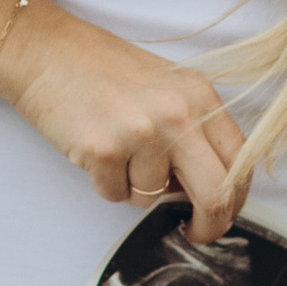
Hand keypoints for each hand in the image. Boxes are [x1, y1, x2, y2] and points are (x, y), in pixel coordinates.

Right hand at [0, 4, 253, 240]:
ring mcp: (140, 133)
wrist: (48, 52)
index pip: (238, 162)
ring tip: (116, 149)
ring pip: (153, 198)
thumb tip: (206, 191)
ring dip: (134, 187)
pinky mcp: (103, 151)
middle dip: (208, 225)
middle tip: (194, 233)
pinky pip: (115, 195)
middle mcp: (177, 114)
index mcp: (200, 97)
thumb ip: (195, 132)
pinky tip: (96, 150)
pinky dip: (105, 183)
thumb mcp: (168, 89)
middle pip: (214, 194)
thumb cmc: (107, 72)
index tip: (221, 215)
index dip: (234, 200)